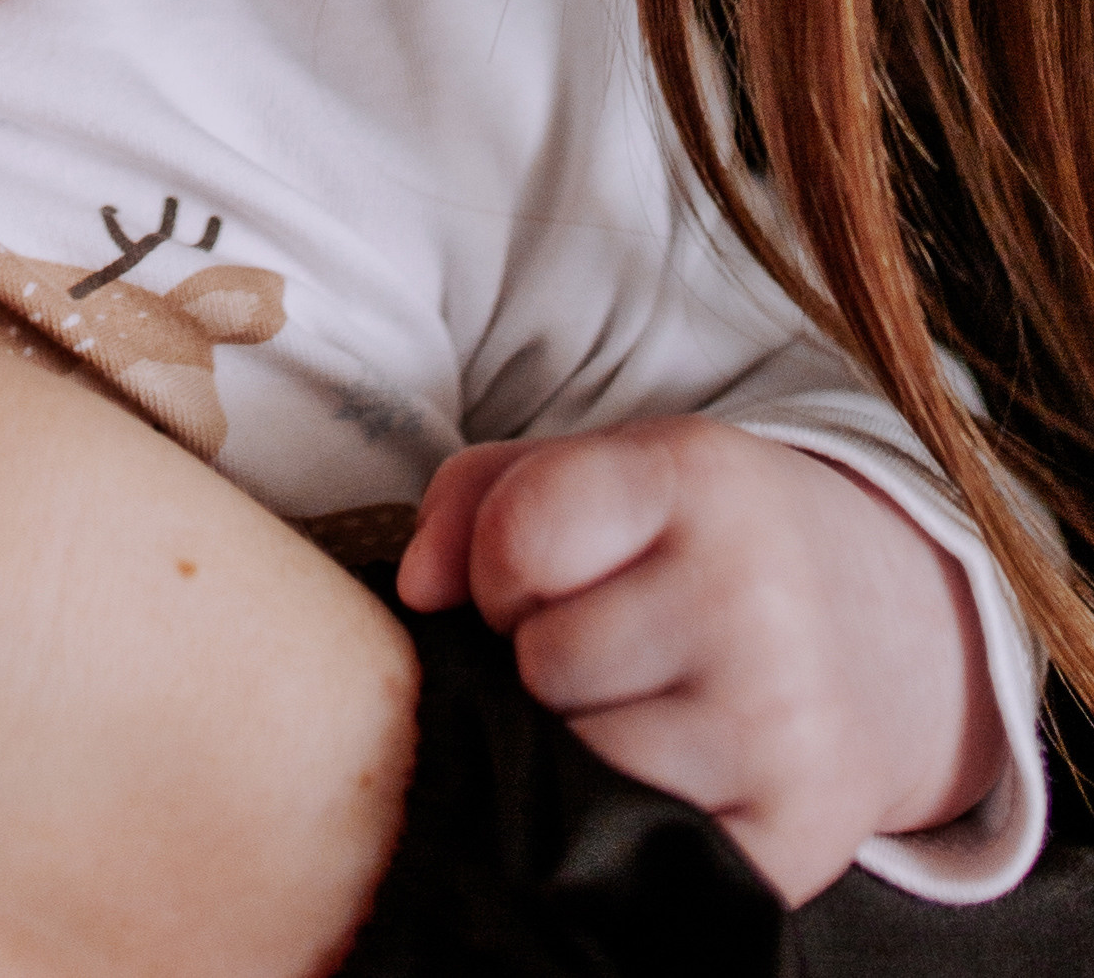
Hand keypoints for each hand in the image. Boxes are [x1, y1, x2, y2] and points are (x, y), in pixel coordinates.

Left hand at [398, 415, 1004, 901]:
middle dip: (547, 658)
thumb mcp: (609, 472)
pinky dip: (637, 819)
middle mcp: (751, 595)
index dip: (500, 568)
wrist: (899, 630)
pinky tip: (681, 768)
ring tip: (646, 702)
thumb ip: (478, 497)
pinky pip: (639, 844)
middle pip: (543, 660)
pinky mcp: (797, 835)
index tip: (540, 576)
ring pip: (582, 760)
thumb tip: (417, 592)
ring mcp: (780, 723)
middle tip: (612, 643)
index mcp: (695, 477)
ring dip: (586, 742)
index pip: (517, 536)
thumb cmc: (708, 541)